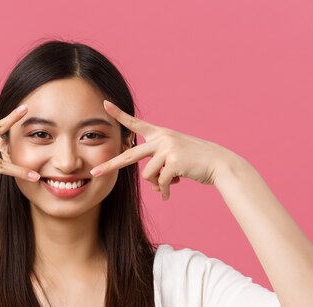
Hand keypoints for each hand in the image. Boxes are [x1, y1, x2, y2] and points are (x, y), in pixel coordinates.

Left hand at [91, 100, 239, 199]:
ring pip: (147, 175)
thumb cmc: (194, 162)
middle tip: (94, 172)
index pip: (136, 123)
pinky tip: (168, 194)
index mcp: (160, 134)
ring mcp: (167, 149)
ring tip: (168, 184)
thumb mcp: (173, 159)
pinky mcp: (174, 162)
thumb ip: (158, 167)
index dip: (119, 115)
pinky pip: (160, 183)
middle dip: (110, 166)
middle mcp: (162, 138)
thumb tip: (152, 187)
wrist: (218, 164)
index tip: (104, 104)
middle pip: (129, 156)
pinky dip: (163, 192)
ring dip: (156, 184)